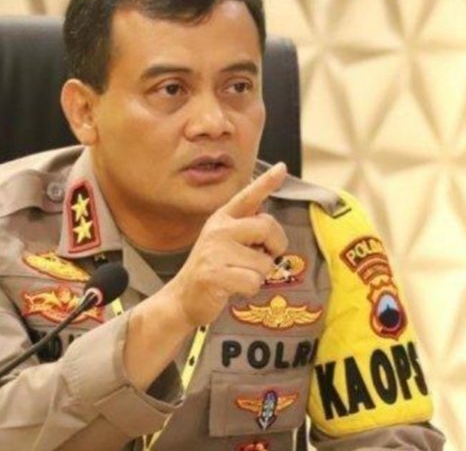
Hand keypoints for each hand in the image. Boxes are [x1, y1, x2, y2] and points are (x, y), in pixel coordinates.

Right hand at [165, 162, 288, 326]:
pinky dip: (248, 290)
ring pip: (264, 262)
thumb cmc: (213, 269)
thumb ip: (245, 229)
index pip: (248, 196)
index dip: (266, 182)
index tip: (282, 167)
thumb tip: (270, 220)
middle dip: (275, 246)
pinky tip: (232, 288)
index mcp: (223, 218)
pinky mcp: (214, 274)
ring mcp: (215, 251)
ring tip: (237, 275)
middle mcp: (218, 229)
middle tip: (262, 257)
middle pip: (268, 227)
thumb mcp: (225, 242)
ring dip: (258, 275)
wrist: (183, 298)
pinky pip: (253, 282)